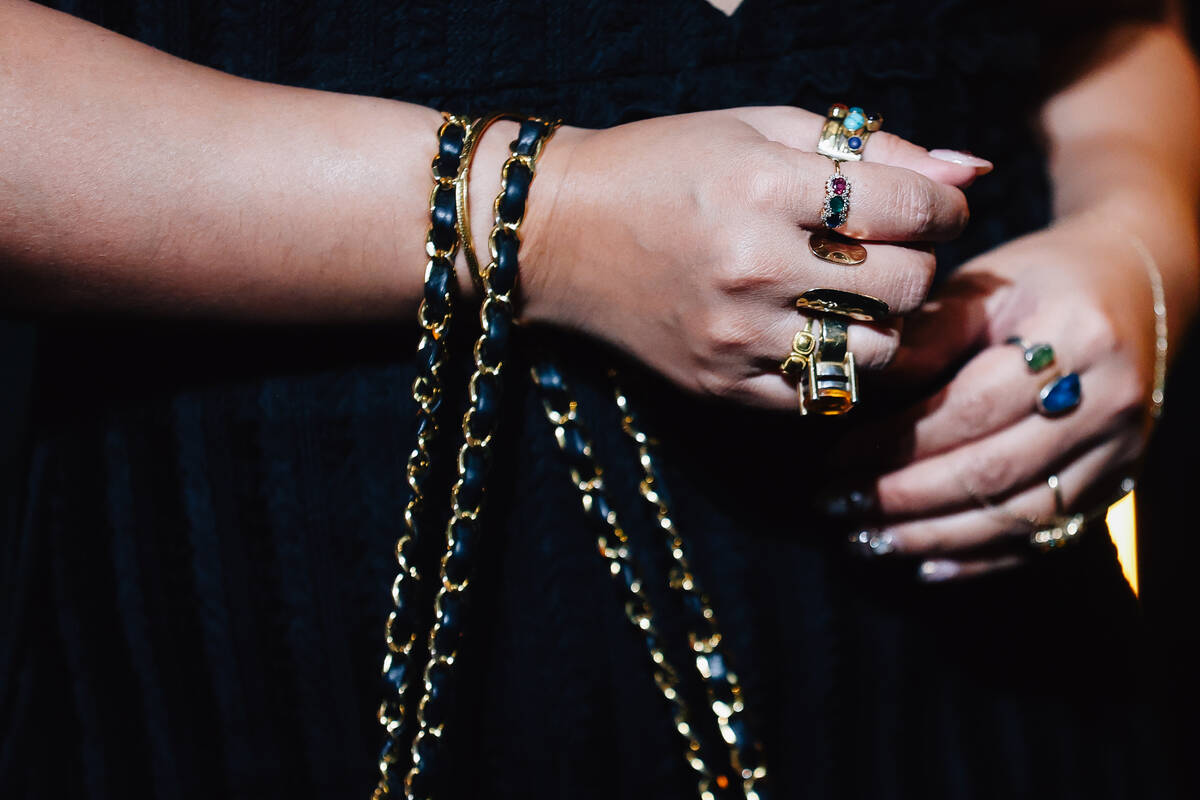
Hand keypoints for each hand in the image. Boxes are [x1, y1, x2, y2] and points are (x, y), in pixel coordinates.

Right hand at [514, 107, 984, 409]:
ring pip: (876, 349)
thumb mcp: (759, 129)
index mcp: (763, 188)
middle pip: (904, 285)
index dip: (944, 208)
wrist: (559, 235)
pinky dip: (838, 362)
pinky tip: (816, 328)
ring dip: (883, 320)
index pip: (911, 210)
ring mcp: (736, 337)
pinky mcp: (721, 385)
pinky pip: (822, 393)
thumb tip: (972, 173)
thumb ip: (871, 147)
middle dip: (916, 263)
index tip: (931, 208)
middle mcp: (753, 268)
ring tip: (851, 291)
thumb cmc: (663, 164)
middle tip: (886, 248)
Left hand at [835, 214, 1162, 579]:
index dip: (899, 441)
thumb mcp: (983, 284)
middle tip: (836, 506)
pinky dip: (981, 558)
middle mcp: (1108, 401)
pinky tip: (924, 563)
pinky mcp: (1115, 485)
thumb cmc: (1041, 281)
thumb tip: (858, 385)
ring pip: (1017, 517)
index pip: (973, 408)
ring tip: (866, 539)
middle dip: (904, 497)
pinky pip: (1044, 538)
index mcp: (1076, 338)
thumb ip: (927, 336)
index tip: (837, 458)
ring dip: (932, 535)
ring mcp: (1118, 451)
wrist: (1136, 284)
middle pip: (994, 471)